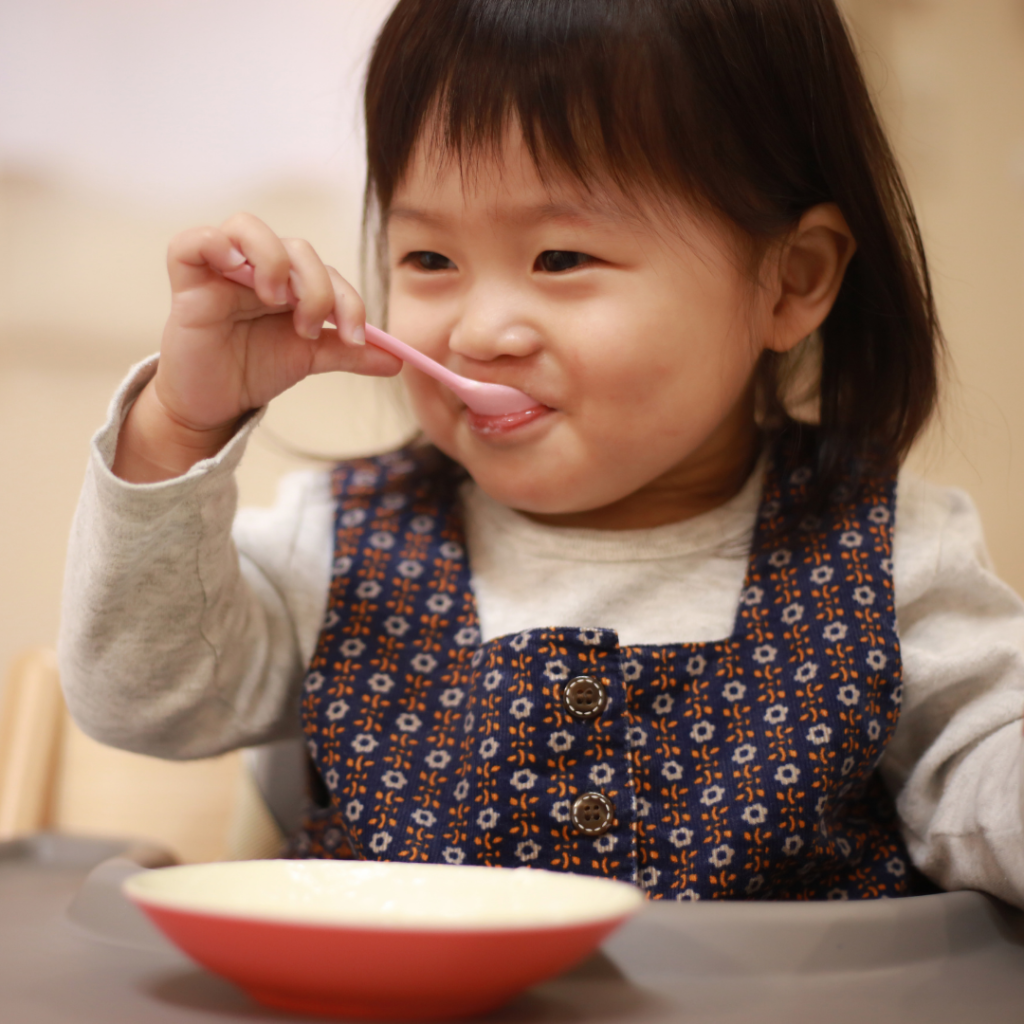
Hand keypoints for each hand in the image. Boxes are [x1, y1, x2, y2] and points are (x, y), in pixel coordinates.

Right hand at [113, 213, 401, 481]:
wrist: (214, 403)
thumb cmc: (255, 369)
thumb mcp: (310, 358)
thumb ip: (349, 352)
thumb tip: (398, 358)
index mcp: (290, 280)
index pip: (327, 270)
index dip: (349, 299)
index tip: (356, 336)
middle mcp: (258, 267)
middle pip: (296, 247)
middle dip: (317, 287)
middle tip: (312, 327)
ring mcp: (221, 269)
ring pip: (247, 227)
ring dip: (273, 260)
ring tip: (275, 300)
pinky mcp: (187, 281)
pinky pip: (192, 242)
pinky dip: (214, 245)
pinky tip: (235, 272)